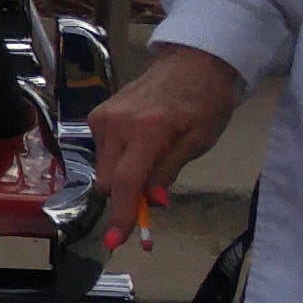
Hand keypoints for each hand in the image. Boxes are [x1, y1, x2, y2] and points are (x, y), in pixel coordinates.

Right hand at [84, 43, 245, 251]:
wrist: (192, 62)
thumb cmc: (205, 101)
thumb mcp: (198, 140)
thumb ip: (169, 170)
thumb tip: (153, 202)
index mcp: (146, 130)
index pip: (126, 182)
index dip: (121, 214)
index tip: (116, 241)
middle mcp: (116, 124)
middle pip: (109, 181)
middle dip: (127, 195)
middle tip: (154, 195)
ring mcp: (102, 118)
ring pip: (104, 169)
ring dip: (124, 176)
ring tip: (152, 159)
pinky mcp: (97, 115)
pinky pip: (102, 152)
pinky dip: (119, 159)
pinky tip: (140, 145)